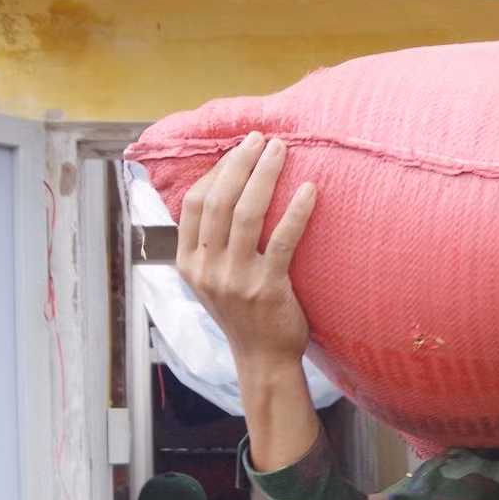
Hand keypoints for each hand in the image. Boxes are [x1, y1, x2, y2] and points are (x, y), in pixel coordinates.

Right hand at [175, 134, 321, 471]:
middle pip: (218, 200)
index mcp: (188, 263)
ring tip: (280, 150)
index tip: (237, 150)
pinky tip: (309, 189)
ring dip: (264, 175)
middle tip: (261, 139)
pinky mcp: (267, 288)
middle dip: (240, 162)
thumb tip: (221, 192)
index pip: (194, 204)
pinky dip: (296, 210)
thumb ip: (208, 244)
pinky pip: (282, 239)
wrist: (263, 360)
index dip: (215, 171)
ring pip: (245, 213)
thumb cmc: (243, 314)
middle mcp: (207, 269)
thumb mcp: (210, 281)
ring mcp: (235, 280)